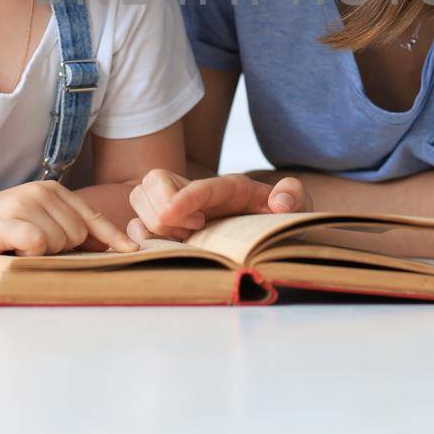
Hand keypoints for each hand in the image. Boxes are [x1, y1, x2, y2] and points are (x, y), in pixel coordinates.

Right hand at [0, 179, 137, 268]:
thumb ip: (66, 229)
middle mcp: (41, 192)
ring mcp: (24, 203)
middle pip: (78, 235)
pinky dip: (28, 253)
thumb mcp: (36, 224)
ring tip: (16, 247)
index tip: (132, 252)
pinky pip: (38, 244)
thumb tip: (109, 246)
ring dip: (40, 254)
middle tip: (30, 248)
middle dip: (60, 250)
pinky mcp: (9, 221)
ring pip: (59, 242)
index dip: (113, 238)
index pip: (91, 218)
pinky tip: (11, 249)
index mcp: (51, 191)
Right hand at [125, 169, 310, 243]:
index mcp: (227, 188)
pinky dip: (139, 240)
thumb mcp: (298, 204)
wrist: (273, 228)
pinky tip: (166, 251)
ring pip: (138, 200)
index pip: (196, 185)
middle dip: (163, 212)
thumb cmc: (282, 216)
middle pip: (153, 182)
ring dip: (151, 225)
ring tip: (183, 240)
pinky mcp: (168, 228)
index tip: (172, 215)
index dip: (181, 197)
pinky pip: (134, 226)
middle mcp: (196, 192)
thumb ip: (294, 195)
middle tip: (194, 231)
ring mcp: (179, 209)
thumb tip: (279, 201)